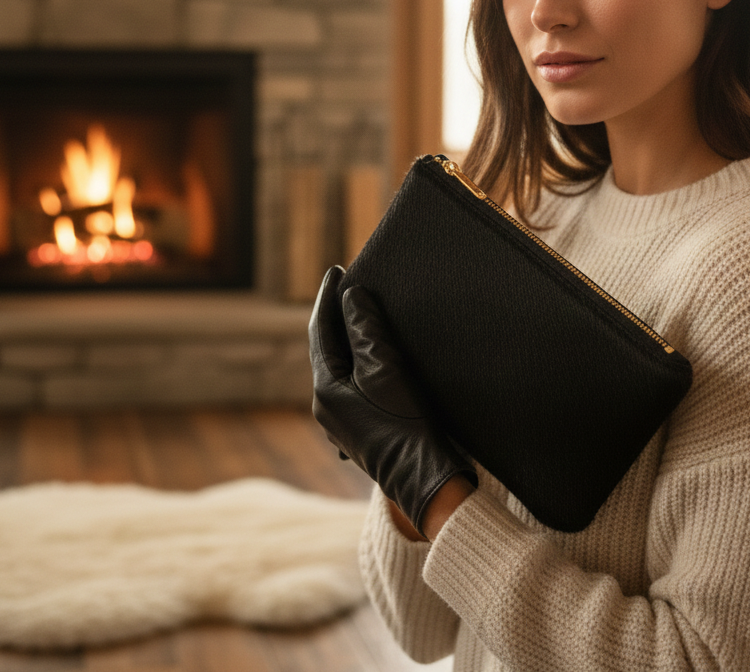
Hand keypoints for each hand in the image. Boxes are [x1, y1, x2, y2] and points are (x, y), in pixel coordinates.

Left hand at [308, 266, 477, 535]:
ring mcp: (344, 420)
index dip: (329, 299)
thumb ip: (365, 330)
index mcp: (325, 390)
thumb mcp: (385, 369)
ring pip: (342, 367)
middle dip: (338, 316)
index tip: (336, 270)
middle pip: (328, 349)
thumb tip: (352, 297)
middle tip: (349, 285)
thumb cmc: (407, 424)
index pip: (321, 332)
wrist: (427, 480)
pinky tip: (378, 353)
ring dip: (351, 338)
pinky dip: (363, 360)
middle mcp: (327, 407)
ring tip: (364, 312)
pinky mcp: (363, 428)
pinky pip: (356, 383)